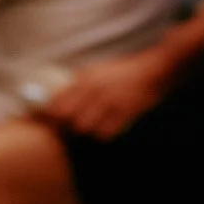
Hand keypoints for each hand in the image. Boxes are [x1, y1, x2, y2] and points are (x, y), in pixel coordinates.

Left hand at [39, 50, 171, 140]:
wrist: (154, 69)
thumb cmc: (125, 70)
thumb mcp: (98, 69)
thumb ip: (80, 82)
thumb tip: (61, 95)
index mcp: (85, 79)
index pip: (57, 103)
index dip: (50, 117)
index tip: (50, 123)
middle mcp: (94, 90)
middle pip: (68, 119)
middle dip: (68, 126)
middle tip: (72, 128)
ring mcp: (109, 102)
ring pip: (85, 128)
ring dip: (87, 131)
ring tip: (93, 128)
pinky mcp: (124, 113)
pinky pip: (105, 133)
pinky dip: (104, 134)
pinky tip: (108, 129)